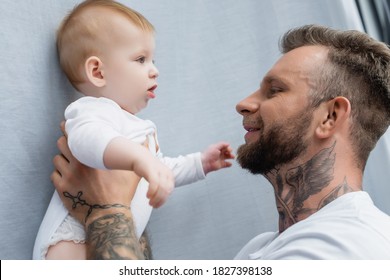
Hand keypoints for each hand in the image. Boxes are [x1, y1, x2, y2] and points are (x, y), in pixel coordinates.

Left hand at [51, 122, 144, 258]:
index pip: (74, 135)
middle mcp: (78, 164)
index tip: (68, 125)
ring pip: (56, 159)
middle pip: (61, 144)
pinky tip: (68, 177)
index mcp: (93, 156)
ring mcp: (68, 177)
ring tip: (70, 163)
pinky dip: (59, 174)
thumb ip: (137, 154)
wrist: (109, 215)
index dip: (69, 129)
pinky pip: (54, 175)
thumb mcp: (132, 171)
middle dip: (65, 143)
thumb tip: (147, 140)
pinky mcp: (62, 189)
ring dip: (62, 159)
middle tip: (70, 145)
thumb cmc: (121, 193)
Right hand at [132, 153, 174, 207]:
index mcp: (170, 175)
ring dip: (156, 198)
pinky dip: (152, 192)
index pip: (170, 190)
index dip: (164, 199)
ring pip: (161, 189)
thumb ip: (162, 186)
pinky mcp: (152, 171)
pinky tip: (148, 196)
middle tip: (153, 205)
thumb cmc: (148, 169)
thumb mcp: (158, 177)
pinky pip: (154, 184)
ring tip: (150, 203)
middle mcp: (166, 173)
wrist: (140, 157)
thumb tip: (162, 200)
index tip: (157, 205)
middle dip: (160, 201)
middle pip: (166, 191)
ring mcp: (160, 171)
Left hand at [201, 142, 234, 173]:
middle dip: (230, 152)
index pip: (224, 147)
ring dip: (231, 156)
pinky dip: (229, 164)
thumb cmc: (210, 154)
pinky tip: (230, 163)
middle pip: (227, 151)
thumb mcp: (216, 147)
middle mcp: (219, 153)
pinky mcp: (221, 165)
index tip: (229, 149)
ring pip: (227, 157)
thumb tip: (228, 144)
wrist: (205, 163)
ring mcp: (220, 159)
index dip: (228, 148)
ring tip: (233, 157)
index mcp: (217, 148)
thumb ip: (222, 144)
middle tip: (230, 153)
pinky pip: (226, 164)